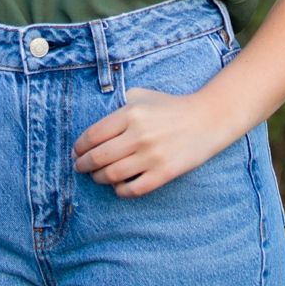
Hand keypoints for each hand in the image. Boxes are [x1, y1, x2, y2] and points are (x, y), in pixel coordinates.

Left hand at [72, 86, 242, 197]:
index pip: (92, 135)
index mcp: (131, 114)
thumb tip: (96, 126)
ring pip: (111, 175)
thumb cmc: (171, 107)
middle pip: (98, 158)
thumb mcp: (143, 95)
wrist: (207, 120)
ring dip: (99, 178)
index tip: (77, 152)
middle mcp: (138, 135)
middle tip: (80, 167)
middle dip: (83, 165)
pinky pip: (132, 189)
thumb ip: (119, 105)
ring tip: (98, 176)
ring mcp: (151, 156)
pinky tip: (118, 186)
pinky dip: (119, 190)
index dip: (79, 147)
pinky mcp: (163, 173)